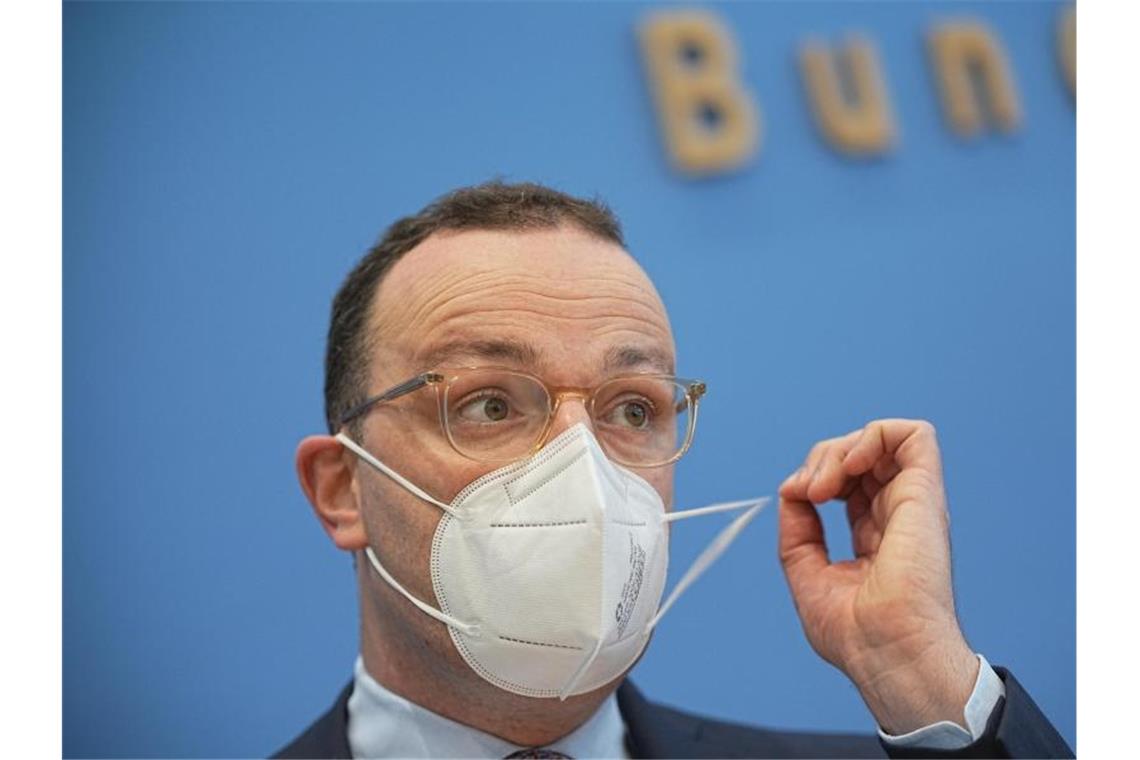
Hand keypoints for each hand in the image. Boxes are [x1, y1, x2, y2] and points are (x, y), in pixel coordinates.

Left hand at [778, 419, 978, 734]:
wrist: (887, 655)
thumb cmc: (858, 635)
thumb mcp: (808, 572)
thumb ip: (798, 528)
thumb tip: (793, 489)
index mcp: (876, 536)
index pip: (846, 482)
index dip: (814, 477)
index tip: (797, 499)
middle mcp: (897, 515)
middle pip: (859, 456)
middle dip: (821, 458)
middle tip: (808, 492)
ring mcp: (913, 503)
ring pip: (881, 439)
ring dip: (841, 447)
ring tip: (824, 483)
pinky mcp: (925, 495)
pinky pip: (915, 435)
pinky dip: (874, 434)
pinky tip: (851, 463)